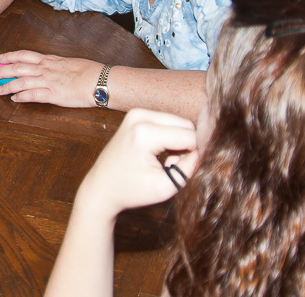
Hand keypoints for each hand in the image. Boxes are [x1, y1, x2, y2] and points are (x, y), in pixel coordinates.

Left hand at [0, 49, 102, 107]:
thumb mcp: (69, 63)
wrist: (101, 80)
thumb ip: (56, 65)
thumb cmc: (90, 72)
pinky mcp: (54, 95)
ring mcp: (49, 81)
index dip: (9, 56)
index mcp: (50, 60)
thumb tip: (48, 65)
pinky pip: (33, 95)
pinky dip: (22, 96)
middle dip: (1, 70)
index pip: (24, 55)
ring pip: (22, 81)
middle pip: (18, 68)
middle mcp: (46, 69)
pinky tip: (14, 99)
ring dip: (7, 85)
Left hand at [77, 109, 199, 217]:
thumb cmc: (130, 191)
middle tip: (175, 166)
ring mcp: (136, 113)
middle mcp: (140, 116)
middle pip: (186, 124)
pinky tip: (161, 154)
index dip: (196, 155)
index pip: (190, 136)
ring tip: (167, 162)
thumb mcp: (164, 187)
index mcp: (145, 133)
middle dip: (188, 146)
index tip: (186, 170)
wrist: (101, 187)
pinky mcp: (136, 115)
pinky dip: (170, 137)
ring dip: (180, 141)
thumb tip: (203, 152)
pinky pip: (167, 121)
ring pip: (178, 121)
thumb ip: (188, 169)